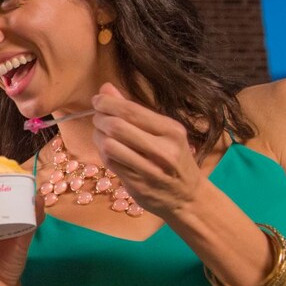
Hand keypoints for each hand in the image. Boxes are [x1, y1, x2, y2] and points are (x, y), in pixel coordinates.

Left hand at [89, 83, 202, 218]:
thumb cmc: (174, 159)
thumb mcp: (163, 132)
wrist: (188, 197)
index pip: (131, 110)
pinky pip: (110, 162)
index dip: (108, 103)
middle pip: (117, 126)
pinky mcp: (138, 184)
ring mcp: (150, 169)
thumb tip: (106, 88)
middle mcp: (163, 149)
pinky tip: (107, 150)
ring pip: (109, 145)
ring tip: (101, 134)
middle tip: (97, 117)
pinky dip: (103, 153)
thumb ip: (134, 110)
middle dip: (100, 118)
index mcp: (172, 130)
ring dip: (98, 136)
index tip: (98, 100)